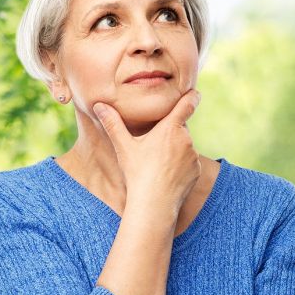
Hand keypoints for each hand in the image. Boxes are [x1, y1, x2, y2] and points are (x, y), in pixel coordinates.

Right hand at [92, 90, 201, 225]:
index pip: (187, 105)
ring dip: (175, 149)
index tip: (195, 92)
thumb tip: (98, 105)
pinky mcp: (196, 170)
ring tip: (157, 163)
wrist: (154, 202)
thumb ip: (113, 123)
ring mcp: (193, 156)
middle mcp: (186, 139)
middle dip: (170, 132)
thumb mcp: (124, 146)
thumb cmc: (138, 172)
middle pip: (180, 129)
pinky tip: (166, 174)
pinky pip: (189, 162)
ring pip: (184, 146)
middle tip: (154, 145)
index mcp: (170, 128)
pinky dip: (180, 165)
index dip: (191, 96)